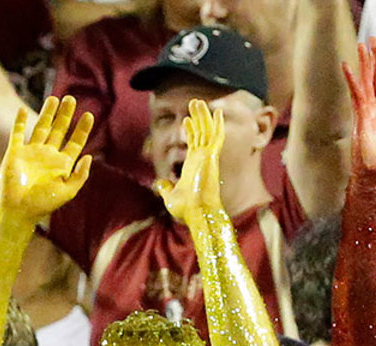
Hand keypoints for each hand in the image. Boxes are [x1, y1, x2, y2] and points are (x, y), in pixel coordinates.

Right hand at [0, 96, 92, 224]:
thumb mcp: (68, 191)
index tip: (88, 115)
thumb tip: (89, 156)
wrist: (20, 210)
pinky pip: (18, 133)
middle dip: (65, 115)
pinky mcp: (15, 152)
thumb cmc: (44, 204)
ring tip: (55, 98)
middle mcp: (48, 156)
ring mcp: (32, 152)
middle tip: (71, 98)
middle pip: (59, 130)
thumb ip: (79, 175)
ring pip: (41, 127)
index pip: (75, 143)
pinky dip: (20, 121)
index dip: (82, 129)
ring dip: (47, 113)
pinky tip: (24, 110)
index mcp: (62, 165)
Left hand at [155, 98, 222, 224]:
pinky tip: (218, 112)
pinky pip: (216, 137)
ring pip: (207, 131)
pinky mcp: (212, 158)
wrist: (198, 215)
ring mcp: (207, 158)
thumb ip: (165, 188)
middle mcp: (202, 160)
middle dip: (198, 118)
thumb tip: (158, 184)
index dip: (191, 131)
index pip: (193, 144)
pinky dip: (217, 125)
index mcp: (193, 166)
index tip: (187, 119)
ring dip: (203, 116)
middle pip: (201, 133)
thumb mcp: (170, 198)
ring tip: (198, 101)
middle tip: (195, 102)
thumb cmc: (187, 211)